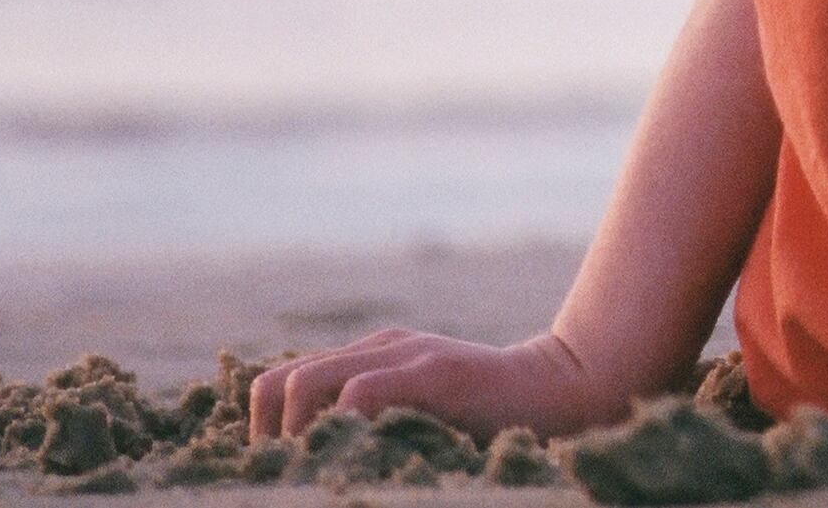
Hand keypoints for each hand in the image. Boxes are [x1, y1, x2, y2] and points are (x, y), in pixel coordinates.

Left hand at [250, 328, 646, 448]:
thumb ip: (378, 421)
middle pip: (278, 383)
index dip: (262, 432)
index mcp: (370, 358)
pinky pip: (357, 396)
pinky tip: (356, 462)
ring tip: (318, 472)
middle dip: (266, 439)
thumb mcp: (421, 416)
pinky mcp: (434, 372)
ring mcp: (406, 355)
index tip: (281, 475)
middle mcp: (378, 349)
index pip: (280, 382)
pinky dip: (341, 430)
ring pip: (305, 385)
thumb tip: (318, 463)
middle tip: (289, 478)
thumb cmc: (494, 417)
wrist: (565, 389)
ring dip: (296, 438)